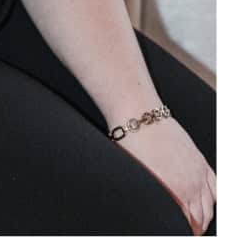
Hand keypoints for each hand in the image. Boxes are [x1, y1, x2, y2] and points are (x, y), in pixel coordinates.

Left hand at [116, 118, 215, 234]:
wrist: (139, 115)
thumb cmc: (133, 143)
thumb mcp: (141, 177)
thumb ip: (157, 196)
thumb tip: (160, 207)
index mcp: (177, 190)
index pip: (190, 221)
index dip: (189, 231)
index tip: (186, 234)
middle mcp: (192, 182)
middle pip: (203, 214)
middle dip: (199, 226)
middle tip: (193, 232)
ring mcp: (197, 169)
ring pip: (211, 202)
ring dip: (207, 214)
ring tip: (200, 221)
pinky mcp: (198, 158)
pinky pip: (215, 184)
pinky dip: (214, 197)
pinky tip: (210, 201)